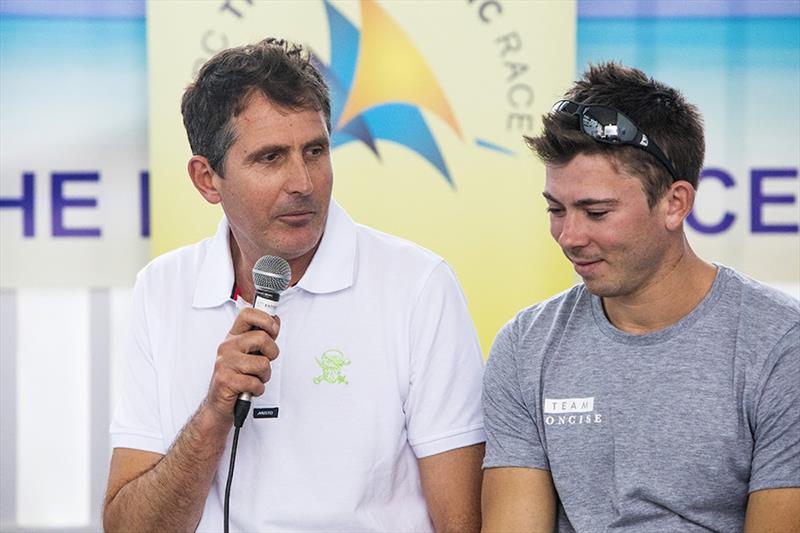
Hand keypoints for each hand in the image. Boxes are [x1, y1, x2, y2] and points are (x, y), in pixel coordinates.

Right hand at [203, 308, 280, 424]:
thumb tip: (275, 320)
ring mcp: (225, 363)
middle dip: (272, 353)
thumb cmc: (236, 377)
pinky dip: (257, 389)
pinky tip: (249, 389)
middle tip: (264, 363)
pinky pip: (255, 383)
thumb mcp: (249, 353)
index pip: (248, 314)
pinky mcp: (226, 381)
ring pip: (262, 363)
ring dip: (264, 376)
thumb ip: (262, 337)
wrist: (218, 403)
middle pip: (262, 338)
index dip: (265, 319)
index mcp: (234, 337)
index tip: (273, 330)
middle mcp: (227, 346)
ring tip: (254, 378)